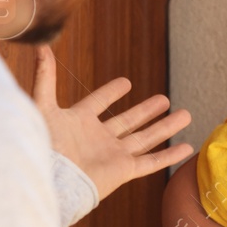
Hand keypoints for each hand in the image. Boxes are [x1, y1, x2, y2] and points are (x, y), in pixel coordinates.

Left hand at [32, 46, 193, 199]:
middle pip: (128, 121)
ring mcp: (113, 155)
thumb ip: (44, 78)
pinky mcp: (124, 170)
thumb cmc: (45, 146)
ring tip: (184, 115)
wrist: (52, 179)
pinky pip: (151, 162)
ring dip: (165, 127)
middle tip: (163, 100)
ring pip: (145, 138)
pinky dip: (169, 156)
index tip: (126, 83)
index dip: (110, 93)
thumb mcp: (44, 106)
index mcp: (79, 123)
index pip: (98, 103)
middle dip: (146, 111)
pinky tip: (186, 148)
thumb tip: (39, 46)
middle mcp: (98, 139)